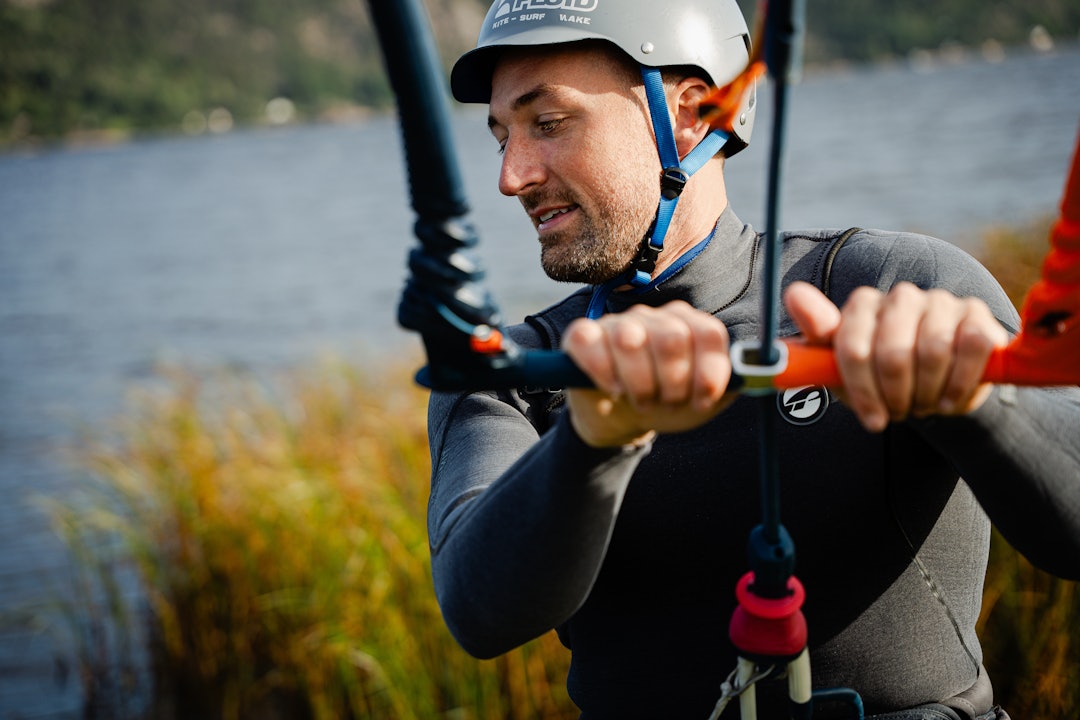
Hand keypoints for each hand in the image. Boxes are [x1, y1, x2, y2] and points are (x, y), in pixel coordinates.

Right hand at [562, 300, 734, 446]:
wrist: (621, 418)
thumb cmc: (665, 404)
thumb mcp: (703, 401)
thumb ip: (732, 385)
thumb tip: (761, 373)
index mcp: (689, 326)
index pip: (708, 333)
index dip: (708, 371)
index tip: (701, 399)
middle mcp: (655, 318)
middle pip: (672, 337)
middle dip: (673, 382)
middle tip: (667, 401)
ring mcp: (617, 323)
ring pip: (631, 339)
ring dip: (639, 383)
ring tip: (641, 400)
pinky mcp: (582, 335)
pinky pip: (589, 341)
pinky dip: (602, 371)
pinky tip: (612, 389)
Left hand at [784, 281, 1009, 431]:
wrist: (934, 390)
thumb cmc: (880, 378)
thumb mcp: (842, 368)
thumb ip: (817, 334)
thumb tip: (793, 292)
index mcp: (863, 305)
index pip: (852, 347)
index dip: (862, 390)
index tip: (872, 419)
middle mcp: (900, 296)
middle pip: (892, 353)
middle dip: (896, 396)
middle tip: (901, 411)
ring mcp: (940, 302)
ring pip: (933, 351)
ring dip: (928, 393)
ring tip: (924, 404)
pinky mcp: (977, 315)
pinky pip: (971, 347)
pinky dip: (960, 383)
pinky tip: (950, 399)